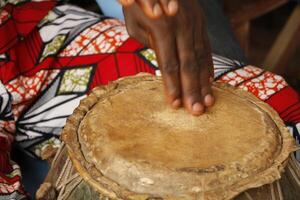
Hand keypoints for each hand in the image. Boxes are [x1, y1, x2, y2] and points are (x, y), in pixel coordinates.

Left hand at [123, 0, 213, 115]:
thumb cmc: (139, 4)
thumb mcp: (135, 23)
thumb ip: (150, 46)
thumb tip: (165, 67)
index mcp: (162, 28)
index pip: (169, 63)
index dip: (172, 85)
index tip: (175, 104)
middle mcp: (182, 27)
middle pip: (188, 65)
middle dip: (192, 90)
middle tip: (196, 112)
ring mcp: (195, 24)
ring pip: (201, 59)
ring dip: (204, 83)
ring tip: (207, 103)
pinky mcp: (201, 24)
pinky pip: (206, 49)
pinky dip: (208, 67)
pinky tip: (210, 83)